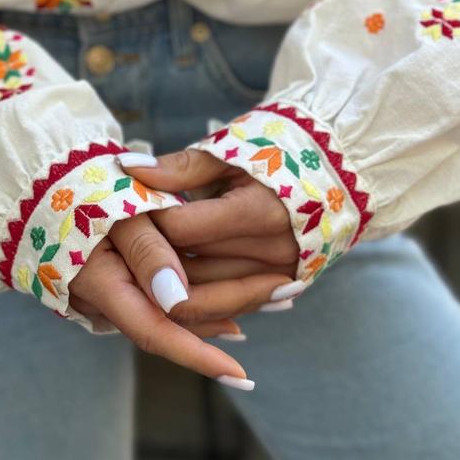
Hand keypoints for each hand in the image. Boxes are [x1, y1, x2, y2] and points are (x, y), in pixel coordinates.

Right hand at [69, 209, 297, 388]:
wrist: (49, 182)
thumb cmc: (85, 189)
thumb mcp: (118, 210)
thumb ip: (147, 253)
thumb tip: (176, 299)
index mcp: (102, 284)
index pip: (156, 331)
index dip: (198, 355)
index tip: (240, 374)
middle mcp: (106, 300)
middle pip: (176, 322)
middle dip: (232, 314)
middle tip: (287, 297)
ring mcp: (113, 295)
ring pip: (175, 312)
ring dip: (225, 305)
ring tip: (276, 297)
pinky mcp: (120, 284)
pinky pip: (166, 299)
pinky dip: (202, 297)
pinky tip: (234, 304)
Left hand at [121, 150, 303, 309]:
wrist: (333, 171)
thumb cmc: (274, 154)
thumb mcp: (228, 153)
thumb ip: (178, 168)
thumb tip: (127, 167)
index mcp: (257, 210)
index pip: (181, 229)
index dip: (149, 221)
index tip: (132, 209)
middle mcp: (271, 250)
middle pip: (188, 272)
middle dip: (152, 260)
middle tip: (129, 243)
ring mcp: (279, 274)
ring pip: (204, 299)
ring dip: (170, 286)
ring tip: (148, 262)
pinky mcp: (281, 287)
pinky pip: (227, 307)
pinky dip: (198, 299)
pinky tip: (174, 284)